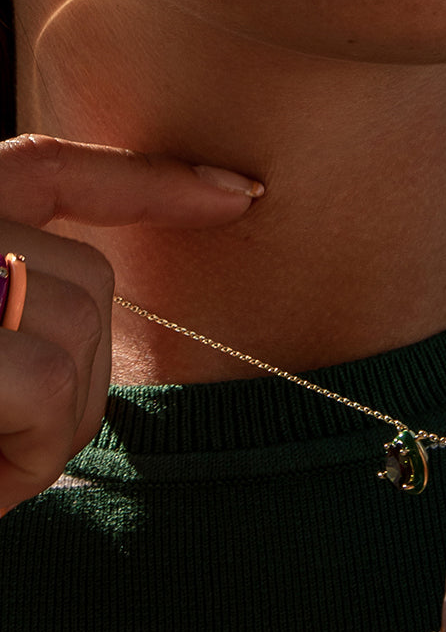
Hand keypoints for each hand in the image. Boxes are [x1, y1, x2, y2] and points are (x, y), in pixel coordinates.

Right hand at [0, 134, 260, 513]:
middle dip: (75, 388)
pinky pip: (45, 374)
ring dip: (51, 430)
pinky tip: (25, 444)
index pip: (50, 171)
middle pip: (86, 283)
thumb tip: (85, 358)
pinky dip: (36, 441)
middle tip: (6, 460)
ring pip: (78, 332)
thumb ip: (11, 326)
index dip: (147, 180)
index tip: (236, 194)